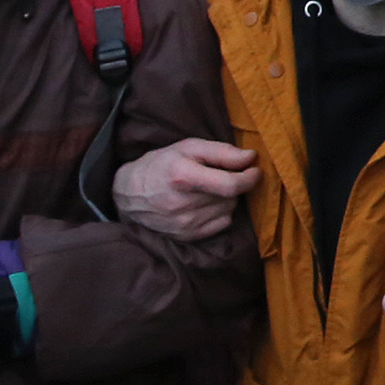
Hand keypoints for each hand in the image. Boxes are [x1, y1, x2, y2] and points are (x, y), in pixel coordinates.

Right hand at [112, 138, 259, 239]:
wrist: (129, 194)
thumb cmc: (162, 164)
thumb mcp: (188, 148)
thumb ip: (222, 152)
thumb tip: (251, 157)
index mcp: (183, 177)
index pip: (230, 185)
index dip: (249, 178)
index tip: (254, 170)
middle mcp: (183, 204)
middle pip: (231, 197)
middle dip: (233, 184)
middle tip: (219, 176)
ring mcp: (185, 224)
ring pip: (229, 210)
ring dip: (226, 199)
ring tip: (207, 190)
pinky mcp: (187, 236)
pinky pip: (222, 224)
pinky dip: (219, 213)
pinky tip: (203, 204)